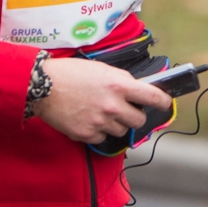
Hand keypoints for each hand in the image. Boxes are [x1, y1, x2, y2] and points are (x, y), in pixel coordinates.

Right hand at [30, 57, 172, 142]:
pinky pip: (103, 137)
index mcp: (119, 85)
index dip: (164, 102)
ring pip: (121, 131)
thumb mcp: (101, 69)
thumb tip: (138, 90)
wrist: (42, 86)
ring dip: (116, 123)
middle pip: (139, 120)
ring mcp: (101, 122)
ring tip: (100, 111)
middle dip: (135, 115)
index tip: (166, 103)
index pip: (153, 97)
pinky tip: (88, 119)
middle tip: (125, 109)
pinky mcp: (87, 134)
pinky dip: (99, 131)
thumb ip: (122, 80)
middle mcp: (113, 106)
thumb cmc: (70, 72)